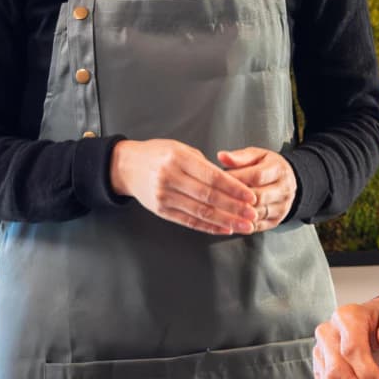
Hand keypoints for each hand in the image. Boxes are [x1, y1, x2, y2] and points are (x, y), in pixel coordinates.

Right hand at [110, 139, 257, 234]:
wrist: (126, 166)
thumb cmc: (158, 155)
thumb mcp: (181, 149)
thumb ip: (204, 165)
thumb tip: (231, 182)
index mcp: (177, 159)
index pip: (212, 177)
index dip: (234, 189)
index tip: (251, 196)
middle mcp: (169, 178)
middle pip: (209, 197)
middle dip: (234, 208)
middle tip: (253, 214)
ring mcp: (163, 196)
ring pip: (201, 212)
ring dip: (226, 221)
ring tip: (244, 225)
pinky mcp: (161, 210)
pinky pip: (189, 221)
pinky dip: (209, 226)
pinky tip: (225, 228)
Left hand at [217, 147, 297, 231]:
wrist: (286, 181)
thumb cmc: (267, 167)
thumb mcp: (256, 156)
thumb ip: (239, 157)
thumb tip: (222, 156)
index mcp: (279, 170)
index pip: (257, 176)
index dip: (237, 179)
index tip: (219, 180)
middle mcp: (284, 189)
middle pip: (259, 197)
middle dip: (236, 198)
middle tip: (217, 197)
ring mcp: (282, 206)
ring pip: (258, 213)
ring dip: (238, 214)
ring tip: (219, 210)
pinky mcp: (277, 220)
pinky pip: (258, 226)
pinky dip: (242, 225)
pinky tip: (229, 221)